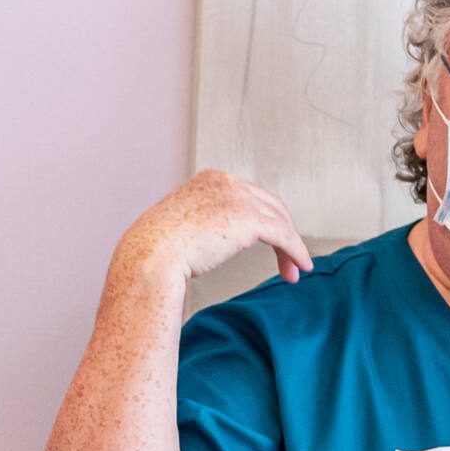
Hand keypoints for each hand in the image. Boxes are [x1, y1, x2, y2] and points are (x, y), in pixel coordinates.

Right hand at [111, 170, 312, 292]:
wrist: (149, 257)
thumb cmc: (154, 252)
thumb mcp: (181, 226)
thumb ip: (202, 225)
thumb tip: (210, 243)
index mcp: (210, 180)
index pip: (249, 197)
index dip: (263, 221)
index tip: (270, 242)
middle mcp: (227, 182)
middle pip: (269, 205)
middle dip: (282, 233)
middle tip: (288, 259)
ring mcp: (239, 198)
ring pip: (279, 221)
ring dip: (290, 247)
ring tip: (294, 270)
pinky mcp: (250, 219)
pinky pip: (284, 235)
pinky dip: (296, 251)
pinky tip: (300, 267)